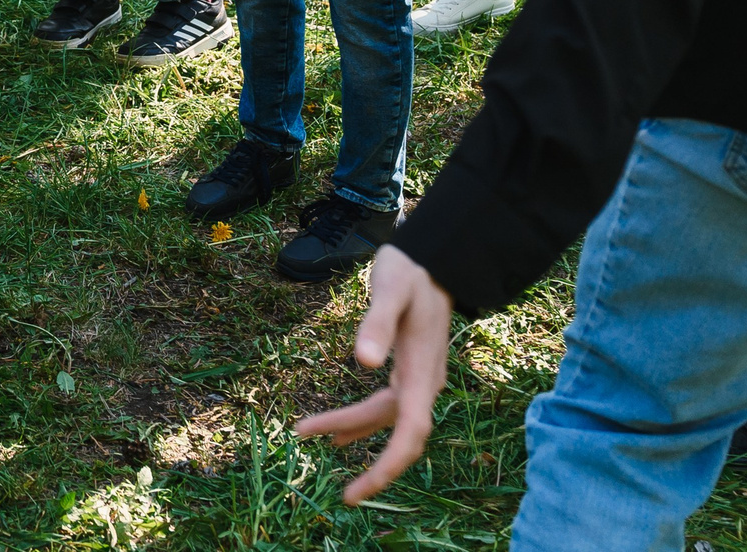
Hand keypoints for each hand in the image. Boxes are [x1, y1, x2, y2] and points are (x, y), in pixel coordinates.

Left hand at [294, 245, 452, 503]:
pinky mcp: (409, 369)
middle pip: (394, 431)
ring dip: (354, 431)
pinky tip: (340, 433)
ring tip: (312, 439)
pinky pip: (387, 407)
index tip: (363, 489)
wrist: (434, 257)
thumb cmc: (410, 271)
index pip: (410, 431)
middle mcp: (424, 382)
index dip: (389, 464)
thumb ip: (377, 323)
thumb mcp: (391, 290)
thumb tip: (362, 362)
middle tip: (333, 482)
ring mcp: (418, 378)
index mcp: (421, 371)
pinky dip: (362, 421)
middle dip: (367, 460)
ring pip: (386, 418)